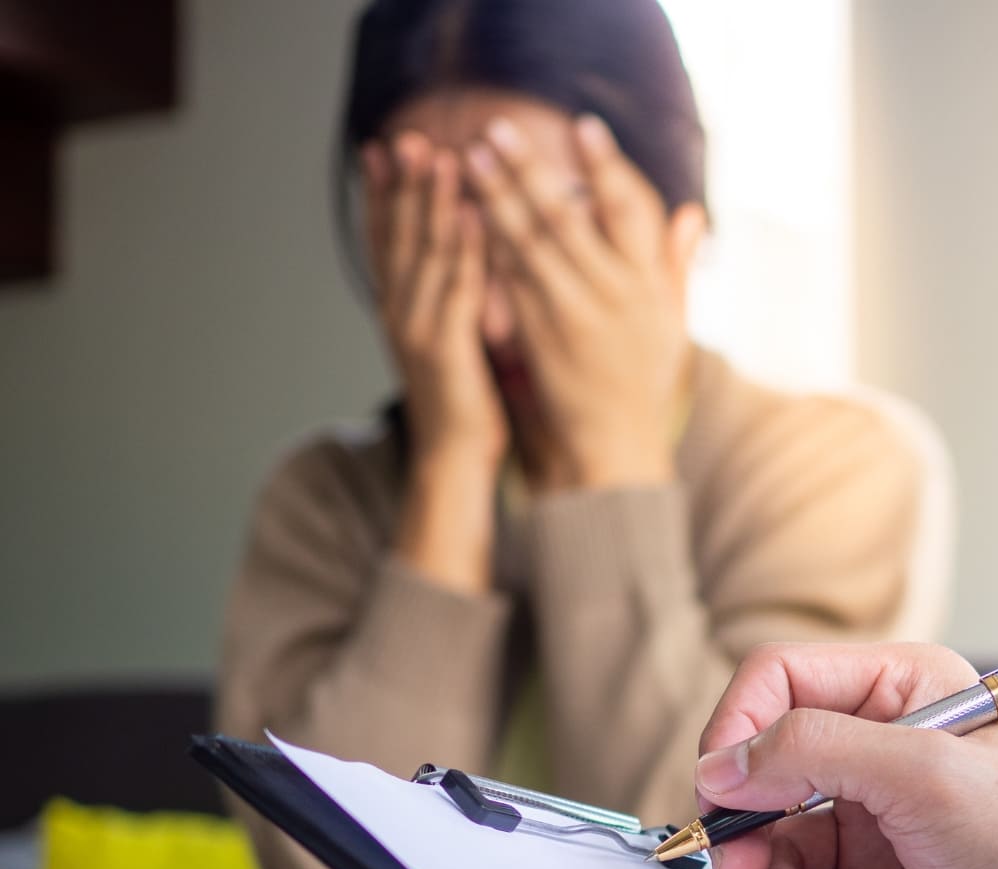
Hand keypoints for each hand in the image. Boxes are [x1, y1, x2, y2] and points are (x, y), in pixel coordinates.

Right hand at [365, 133, 503, 475]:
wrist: (454, 461)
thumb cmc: (462, 405)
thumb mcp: (449, 343)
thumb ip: (448, 303)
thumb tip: (459, 267)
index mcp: (399, 310)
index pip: (385, 241)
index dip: (382, 195)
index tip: (381, 149)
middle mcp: (401, 313)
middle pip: (398, 237)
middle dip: (402, 184)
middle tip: (404, 136)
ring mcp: (419, 329)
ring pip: (425, 253)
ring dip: (431, 202)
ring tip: (436, 156)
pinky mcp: (448, 348)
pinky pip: (460, 287)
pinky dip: (466, 246)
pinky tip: (475, 212)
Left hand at [464, 115, 691, 490]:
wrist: (616, 443)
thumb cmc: (645, 380)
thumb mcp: (673, 322)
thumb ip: (677, 266)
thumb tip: (693, 215)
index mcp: (648, 284)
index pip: (629, 212)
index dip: (607, 167)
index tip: (583, 127)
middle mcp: (612, 295)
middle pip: (565, 218)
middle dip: (529, 170)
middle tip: (498, 129)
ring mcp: (571, 315)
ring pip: (527, 244)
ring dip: (494, 197)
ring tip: (468, 158)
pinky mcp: (537, 336)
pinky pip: (508, 281)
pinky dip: (485, 245)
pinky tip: (463, 214)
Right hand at [695, 643, 997, 868]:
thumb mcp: (925, 774)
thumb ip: (817, 751)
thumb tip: (727, 760)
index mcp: (901, 693)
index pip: (782, 681)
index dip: (739, 727)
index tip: (721, 782)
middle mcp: (879, 756)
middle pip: (761, 772)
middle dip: (742, 824)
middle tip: (741, 865)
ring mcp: (870, 831)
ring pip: (771, 848)